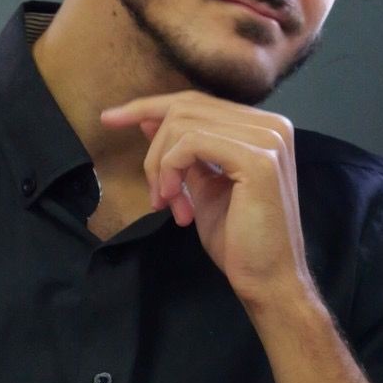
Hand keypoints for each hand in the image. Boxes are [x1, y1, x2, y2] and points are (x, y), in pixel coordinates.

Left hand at [100, 91, 314, 309]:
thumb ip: (185, 153)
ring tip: (165, 203)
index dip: (149, 107)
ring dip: (161, 165)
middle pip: (186, 107)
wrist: (268, 281)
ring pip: (184, 123)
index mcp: (262, 128)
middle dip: (154, 148)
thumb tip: (150, 121)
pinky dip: (170, 169)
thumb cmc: (239, 242)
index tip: (111, 119)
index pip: (197, 102)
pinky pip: (191, 142)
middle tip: (153, 194)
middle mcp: (271, 125)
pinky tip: (173, 201)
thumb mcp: (204, 187)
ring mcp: (267, 138)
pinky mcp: (257, 158)